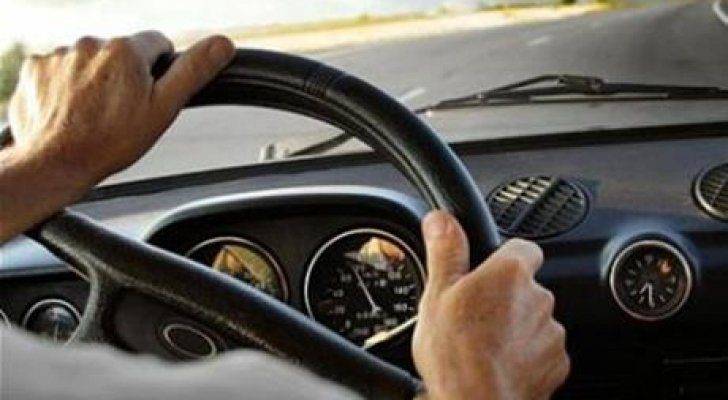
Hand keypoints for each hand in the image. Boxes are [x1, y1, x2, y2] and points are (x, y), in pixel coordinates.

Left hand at [8, 31, 233, 186]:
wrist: (55, 163)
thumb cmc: (111, 141)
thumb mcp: (164, 108)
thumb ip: (193, 71)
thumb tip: (223, 44)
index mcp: (126, 50)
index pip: (157, 43)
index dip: (159, 71)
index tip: (148, 95)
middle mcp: (90, 44)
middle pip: (120, 53)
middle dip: (124, 76)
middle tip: (121, 112)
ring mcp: (59, 55)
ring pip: (90, 62)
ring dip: (94, 81)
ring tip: (93, 115)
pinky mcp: (35, 69)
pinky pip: (59, 70)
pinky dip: (65, 87)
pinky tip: (70, 112)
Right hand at [412, 211, 568, 399]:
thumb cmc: (456, 355)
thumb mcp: (437, 295)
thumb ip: (445, 251)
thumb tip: (441, 220)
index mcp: (510, 273)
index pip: (523, 247)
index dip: (504, 257)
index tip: (487, 271)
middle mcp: (539, 298)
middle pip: (525, 286)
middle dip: (505, 298)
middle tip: (474, 316)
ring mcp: (551, 332)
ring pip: (533, 319)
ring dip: (515, 327)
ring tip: (484, 344)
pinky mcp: (557, 363)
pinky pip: (542, 349)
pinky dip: (526, 355)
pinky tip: (498, 364)